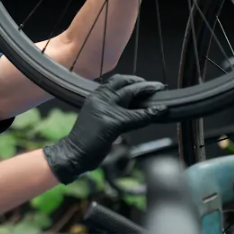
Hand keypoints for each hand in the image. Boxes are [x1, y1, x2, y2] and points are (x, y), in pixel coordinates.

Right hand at [43, 75, 167, 183]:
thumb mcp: (95, 117)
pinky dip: (151, 113)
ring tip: (160, 90)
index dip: (131, 80)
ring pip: (132, 92)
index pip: (115, 81)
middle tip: (157, 86)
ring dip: (149, 90)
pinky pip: (137, 115)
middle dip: (143, 83)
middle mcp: (100, 99)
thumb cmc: (84, 139)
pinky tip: (161, 111)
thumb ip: (108, 109)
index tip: (142, 83)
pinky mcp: (114, 122)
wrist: (72, 152)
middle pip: (124, 82)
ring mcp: (106, 109)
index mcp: (94, 97)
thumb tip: (128, 108)